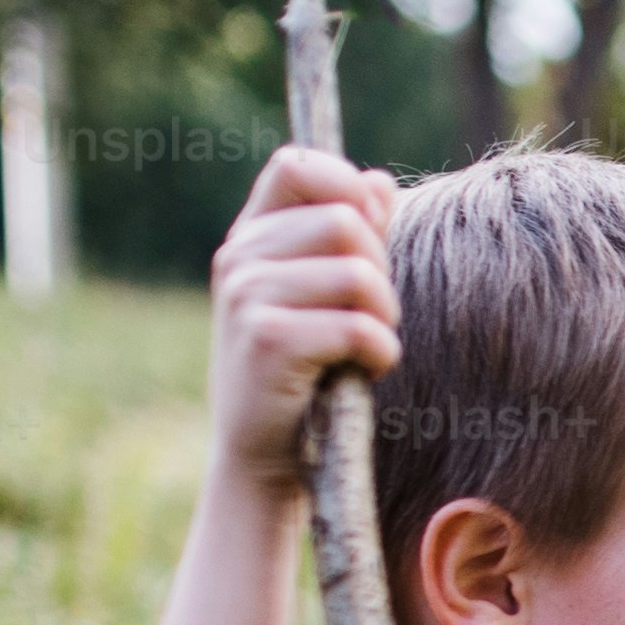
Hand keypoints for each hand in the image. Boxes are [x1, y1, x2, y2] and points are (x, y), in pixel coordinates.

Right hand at [207, 145, 399, 503]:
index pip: (296, 165)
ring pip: (358, 274)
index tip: (367, 235)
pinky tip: (363, 372)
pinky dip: (381, 353)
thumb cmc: (303, 375)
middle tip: (370, 316)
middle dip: (380, 270)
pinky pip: (359, 326)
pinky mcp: (269, 342)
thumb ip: (348, 238)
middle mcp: (239, 259)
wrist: (262, 459)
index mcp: (250, 238)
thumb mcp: (319, 298)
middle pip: (345, 221)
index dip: (345, 186)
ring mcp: (247, 298)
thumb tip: (379, 181)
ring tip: (366, 348)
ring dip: (385, 316)